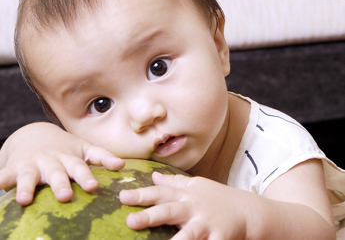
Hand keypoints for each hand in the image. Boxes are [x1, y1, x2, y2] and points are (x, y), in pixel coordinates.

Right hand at [0, 122, 124, 205]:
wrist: (35, 135)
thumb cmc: (65, 148)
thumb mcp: (84, 149)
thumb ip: (103, 157)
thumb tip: (123, 165)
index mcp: (69, 159)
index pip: (79, 168)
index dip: (86, 177)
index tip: (93, 187)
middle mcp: (51, 162)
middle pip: (56, 173)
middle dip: (60, 184)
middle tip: (65, 196)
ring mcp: (32, 165)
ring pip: (28, 176)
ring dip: (26, 186)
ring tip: (24, 199)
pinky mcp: (14, 168)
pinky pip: (5, 175)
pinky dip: (0, 180)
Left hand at [119, 172, 247, 239]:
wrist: (247, 210)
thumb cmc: (218, 198)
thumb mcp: (196, 186)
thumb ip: (174, 183)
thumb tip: (153, 176)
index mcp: (186, 196)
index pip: (161, 193)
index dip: (142, 194)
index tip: (122, 196)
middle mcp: (194, 208)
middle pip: (170, 211)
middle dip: (150, 216)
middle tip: (131, 221)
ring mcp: (207, 224)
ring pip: (189, 234)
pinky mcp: (220, 238)